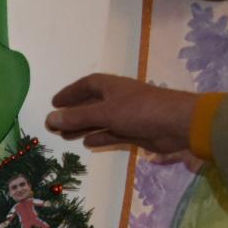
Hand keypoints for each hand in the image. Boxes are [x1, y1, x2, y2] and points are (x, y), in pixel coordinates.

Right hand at [46, 74, 199, 153]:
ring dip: (83, 126)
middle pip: (91, 104)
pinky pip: (112, 133)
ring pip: (100, 120)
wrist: (177, 124)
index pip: (87, 84)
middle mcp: (119, 99)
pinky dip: (100, 137)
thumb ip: (77, 117)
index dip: (71, 92)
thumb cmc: (140, 111)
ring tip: (64, 135)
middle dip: (73, 113)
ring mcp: (127, 116)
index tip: (55, 103)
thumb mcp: (105, 113)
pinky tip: (87, 143)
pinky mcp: (135, 131)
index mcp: (113, 87)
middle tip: (54, 123)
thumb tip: (50, 118)